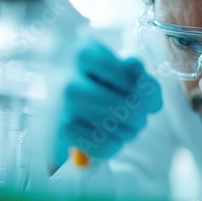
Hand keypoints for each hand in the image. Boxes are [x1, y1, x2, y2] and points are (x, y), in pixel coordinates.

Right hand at [56, 39, 161, 162]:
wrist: (48, 81)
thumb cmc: (88, 70)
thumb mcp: (110, 59)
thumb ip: (136, 73)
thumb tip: (153, 102)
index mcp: (84, 54)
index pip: (131, 77)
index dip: (147, 91)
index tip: (146, 97)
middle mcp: (70, 81)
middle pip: (127, 107)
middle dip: (140, 116)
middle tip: (138, 116)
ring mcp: (63, 108)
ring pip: (117, 128)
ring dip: (130, 132)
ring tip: (124, 126)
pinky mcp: (61, 131)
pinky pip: (102, 146)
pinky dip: (114, 145)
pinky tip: (112, 138)